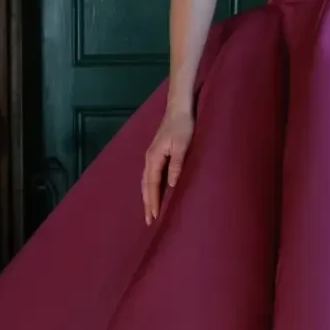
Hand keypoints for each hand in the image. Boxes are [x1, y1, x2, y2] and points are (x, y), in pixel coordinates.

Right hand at [141, 102, 193, 223]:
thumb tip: (171, 184)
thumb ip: (177, 164)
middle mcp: (149, 159)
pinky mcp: (156, 154)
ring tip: (149, 211)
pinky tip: (154, 192)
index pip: (152, 184)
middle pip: (145, 185)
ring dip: (147, 197)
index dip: (153, 201)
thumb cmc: (183, 125)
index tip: (154, 216)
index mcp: (154, 158)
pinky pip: (150, 175)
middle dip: (147, 203)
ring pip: (146, 181)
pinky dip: (150, 187)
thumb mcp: (183, 144)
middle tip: (149, 221)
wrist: (179, 108)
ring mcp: (151, 156)